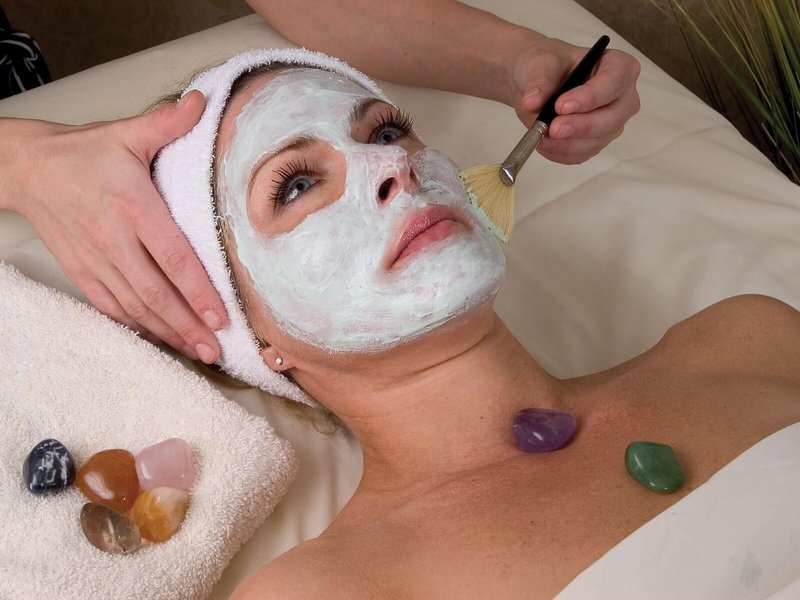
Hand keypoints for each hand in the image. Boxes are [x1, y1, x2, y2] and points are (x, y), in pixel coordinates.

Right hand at [5, 92, 226, 361]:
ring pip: (135, 306)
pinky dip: (136, 327)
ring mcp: (95, 260)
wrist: (27, 168)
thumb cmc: (84, 153)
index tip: (221, 316)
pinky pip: (110, 307)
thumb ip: (167, 123)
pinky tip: (158, 340)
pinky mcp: (81, 272)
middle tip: (216, 350)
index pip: (173, 257)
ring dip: (167, 333)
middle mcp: (113, 239)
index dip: (198, 290)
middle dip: (188, 325)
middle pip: (156, 293)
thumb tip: (202, 102)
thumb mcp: (126, 131)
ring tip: (197, 353)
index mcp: (132, 206)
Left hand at [511, 36, 640, 163]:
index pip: (615, 80)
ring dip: (567, 144)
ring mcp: (611, 122)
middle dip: (581, 126)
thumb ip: (540, 81)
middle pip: (613, 117)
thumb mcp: (541, 64)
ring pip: (598, 140)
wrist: (538, 85)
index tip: (561, 106)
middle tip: (553, 128)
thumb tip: (533, 103)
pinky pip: (583, 154)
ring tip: (540, 137)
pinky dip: (561, 153)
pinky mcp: (596, 142)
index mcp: (617, 65)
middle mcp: (622, 96)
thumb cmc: (548, 65)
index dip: (591, 96)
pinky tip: (544, 145)